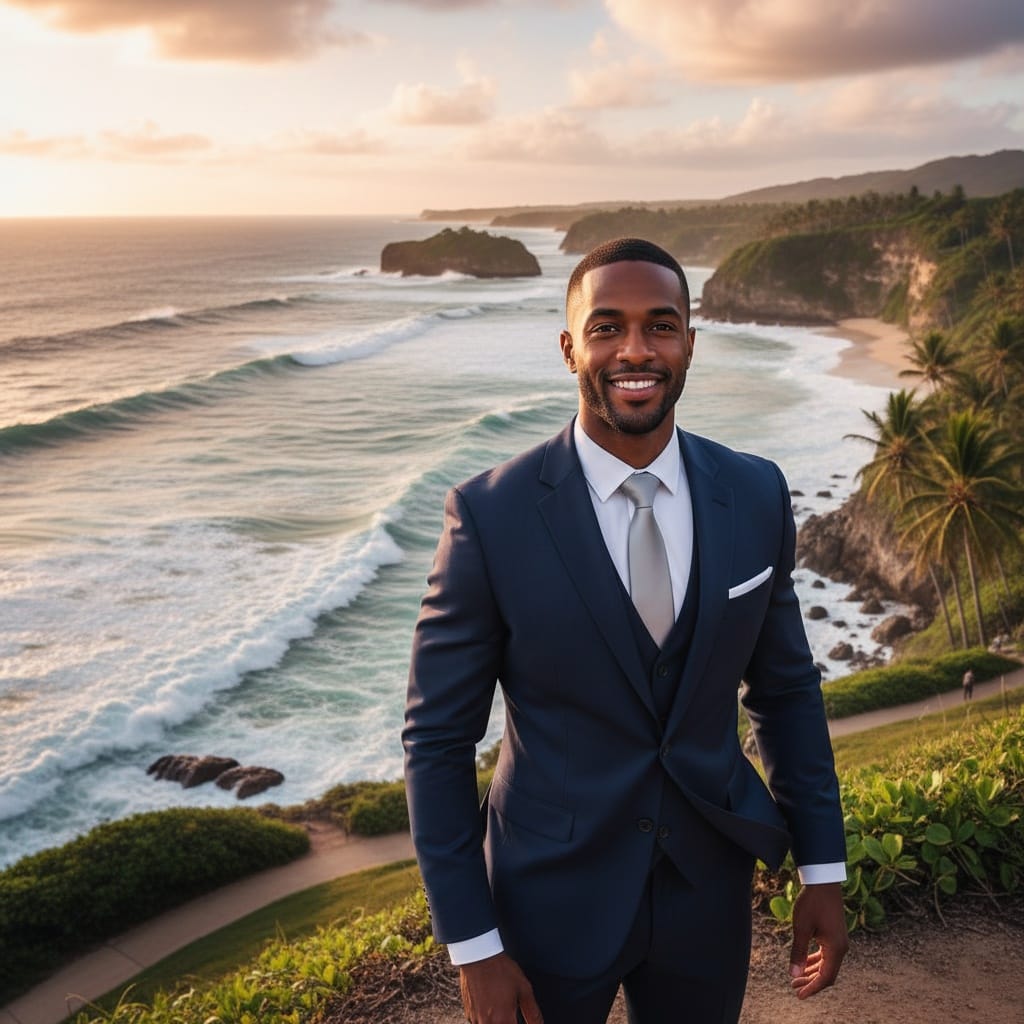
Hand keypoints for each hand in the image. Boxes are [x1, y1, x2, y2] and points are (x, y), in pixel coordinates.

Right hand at [459, 952, 542, 1023]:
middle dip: (508, 1022)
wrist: (478, 956)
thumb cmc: (500, 969)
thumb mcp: (524, 988)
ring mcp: (476, 1020)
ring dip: (497, 1021)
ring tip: (500, 1007)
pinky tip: (491, 1005)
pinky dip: (487, 1019)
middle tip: (509, 1011)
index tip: (517, 1018)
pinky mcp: (469, 1014)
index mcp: (504, 1019)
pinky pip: (480, 1023)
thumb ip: (533, 1012)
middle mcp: (488, 1023)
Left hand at [788, 881, 847, 998]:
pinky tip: (805, 963)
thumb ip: (798, 953)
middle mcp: (841, 948)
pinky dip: (816, 961)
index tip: (798, 996)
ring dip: (812, 972)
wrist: (823, 882)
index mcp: (836, 949)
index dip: (812, 988)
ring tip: (796, 978)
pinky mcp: (835, 935)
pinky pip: (826, 954)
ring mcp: (839, 941)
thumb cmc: (811, 903)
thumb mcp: (801, 928)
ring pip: (827, 964)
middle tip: (794, 987)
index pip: (826, 978)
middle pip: (827, 974)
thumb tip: (794, 975)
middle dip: (811, 982)